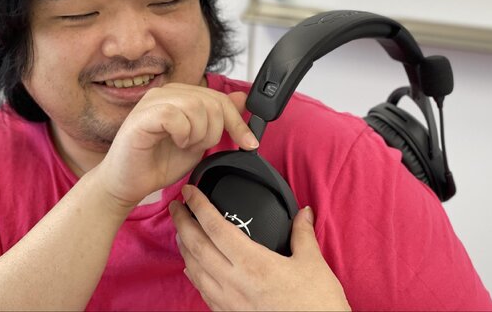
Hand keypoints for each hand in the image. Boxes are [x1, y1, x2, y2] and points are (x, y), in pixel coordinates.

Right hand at [98, 83, 258, 208]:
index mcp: (180, 96)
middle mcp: (166, 93)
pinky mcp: (142, 116)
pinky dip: (183, 134)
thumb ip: (218, 119)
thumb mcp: (199, 141)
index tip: (249, 143)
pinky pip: (176, 116)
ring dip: (199, 134)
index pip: (219, 98)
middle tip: (199, 147)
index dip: (238, 121)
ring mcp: (152, 102)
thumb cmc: (158, 163)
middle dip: (215, 131)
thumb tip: (241, 97)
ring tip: (185, 145)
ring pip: (196, 106)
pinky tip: (176, 143)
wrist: (128, 184)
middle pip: (211, 101)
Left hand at [170, 185, 350, 310]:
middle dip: (181, 223)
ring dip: (183, 247)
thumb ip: (302, 234)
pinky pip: (202, 290)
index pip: (215, 227)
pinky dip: (192, 273)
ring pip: (194, 269)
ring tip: (180, 231)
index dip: (199, 206)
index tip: (189, 191)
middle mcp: (235, 282)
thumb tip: (303, 212)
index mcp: (253, 263)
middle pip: (196, 246)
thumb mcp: (313, 264)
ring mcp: (229, 301)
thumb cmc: (317, 306)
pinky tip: (191, 266)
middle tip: (175, 206)